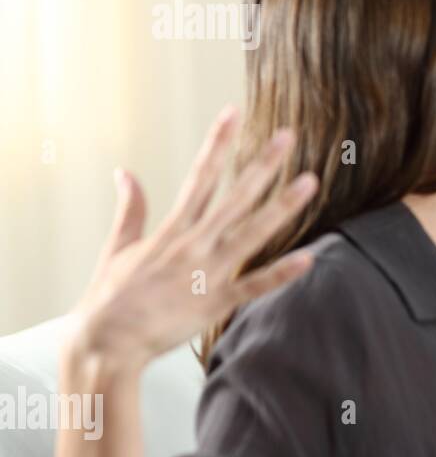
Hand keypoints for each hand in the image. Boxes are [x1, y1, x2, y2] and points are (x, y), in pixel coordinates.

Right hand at [63, 105, 318, 372]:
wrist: (105, 344)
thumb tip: (125, 172)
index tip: (234, 112)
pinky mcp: (215, 303)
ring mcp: (206, 272)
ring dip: (282, 207)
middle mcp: (193, 244)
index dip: (218, 142)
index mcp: (172, 229)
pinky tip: (308, 257)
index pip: (200, 175)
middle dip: (263, 165)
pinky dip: (281, 273)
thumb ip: (129, 209)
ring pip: (252, 233)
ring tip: (310, 181)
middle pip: (235, 196)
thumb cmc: (110, 299)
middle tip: (288, 136)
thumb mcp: (118, 247)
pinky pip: (254, 286)